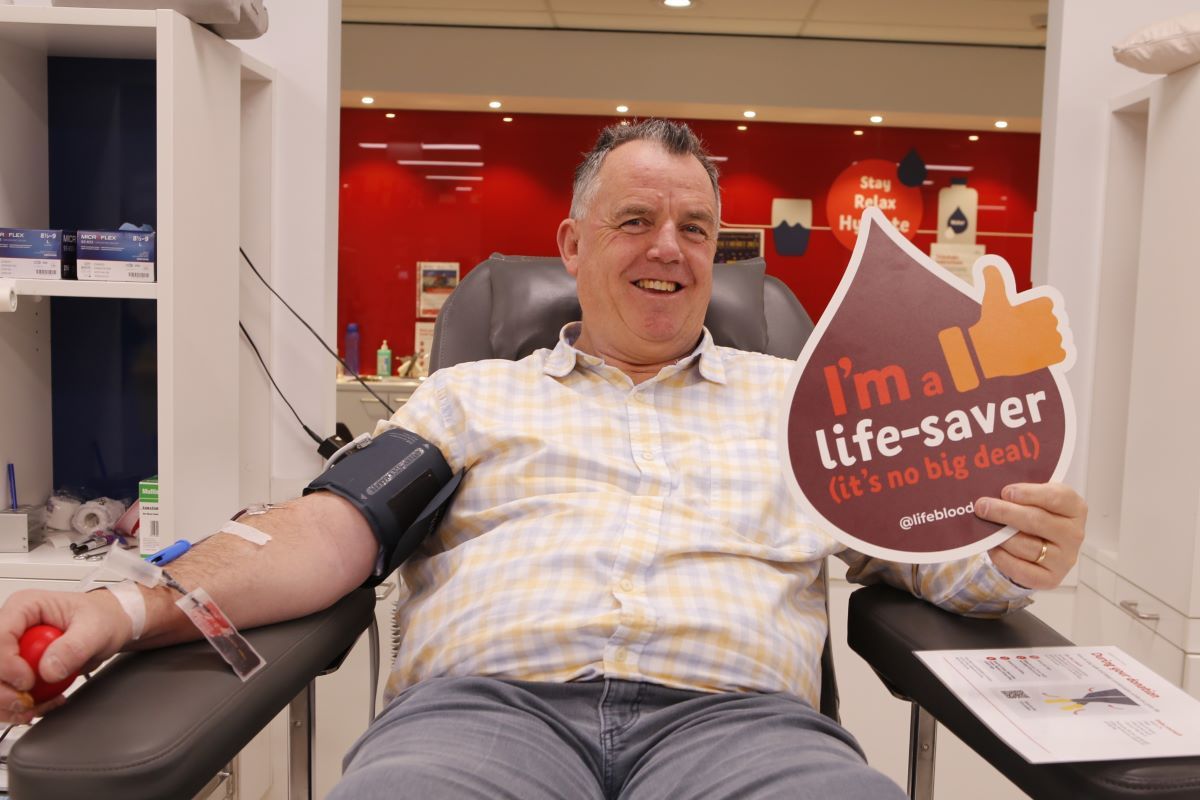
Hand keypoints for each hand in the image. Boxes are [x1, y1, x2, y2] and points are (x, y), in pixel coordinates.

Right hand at [0, 589, 131, 722]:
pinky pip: (4, 693)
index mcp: (24, 607)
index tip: (28, 681)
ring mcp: (11, 651)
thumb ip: (74, 647)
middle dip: (2, 691)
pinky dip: (18, 708)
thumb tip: (49, 670)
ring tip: (39, 706)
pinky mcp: (15, 670)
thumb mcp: (96, 629)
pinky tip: (42, 704)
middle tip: (28, 702)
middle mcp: (12, 628)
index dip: (6, 663)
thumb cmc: (101, 618)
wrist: (108, 628)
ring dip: (9, 704)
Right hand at [969, 264, 1066, 379]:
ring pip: (1057, 337)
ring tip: (1028, 344)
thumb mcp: (993, 299)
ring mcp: (1056, 338)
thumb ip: (995, 279)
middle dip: (1040, 327)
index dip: (1035, 313)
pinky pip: (1062, 353)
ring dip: (1047, 341)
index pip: (1048, 306)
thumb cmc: (990, 325)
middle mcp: (1054, 319)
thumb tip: (989, 264)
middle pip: (1053, 322)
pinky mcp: (1057, 355)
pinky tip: (1038, 353)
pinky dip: (1053, 354)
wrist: (987, 354)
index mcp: (1045, 303)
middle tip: (1022, 334)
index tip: (1023, 320)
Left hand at [977, 482, 1086, 590]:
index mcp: (1075, 508)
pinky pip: (1021, 569)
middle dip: (1005, 512)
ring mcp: (1064, 559)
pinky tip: (992, 547)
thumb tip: (992, 490)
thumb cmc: (1039, 516)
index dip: (1030, 494)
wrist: (1045, 548)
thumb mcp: (1037, 500)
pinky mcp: (1050, 579)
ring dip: (1001, 536)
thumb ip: (1022, 494)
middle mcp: (1073, 534)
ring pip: (1027, 545)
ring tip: (985, 527)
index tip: (1006, 492)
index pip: (1057, 497)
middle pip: (1037, 521)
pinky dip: (1002, 557)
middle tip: (982, 506)